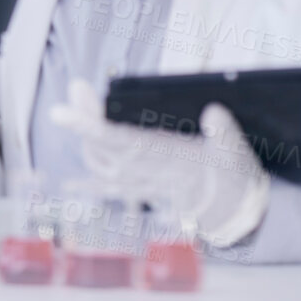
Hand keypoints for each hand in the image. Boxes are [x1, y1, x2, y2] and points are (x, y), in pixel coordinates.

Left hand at [49, 78, 270, 248]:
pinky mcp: (144, 193)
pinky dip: (88, 186)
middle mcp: (149, 175)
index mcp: (169, 160)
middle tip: (77, 87)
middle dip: (85, 118)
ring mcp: (143, 186)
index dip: (91, 127)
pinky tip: (68, 185)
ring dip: (86, 138)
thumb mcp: (236, 151)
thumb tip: (213, 111)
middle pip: (105, 148)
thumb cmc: (234, 177)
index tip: (63, 113)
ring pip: (102, 165)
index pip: (122, 141)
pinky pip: (109, 191)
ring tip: (80, 103)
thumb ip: (224, 132)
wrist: (237, 212)